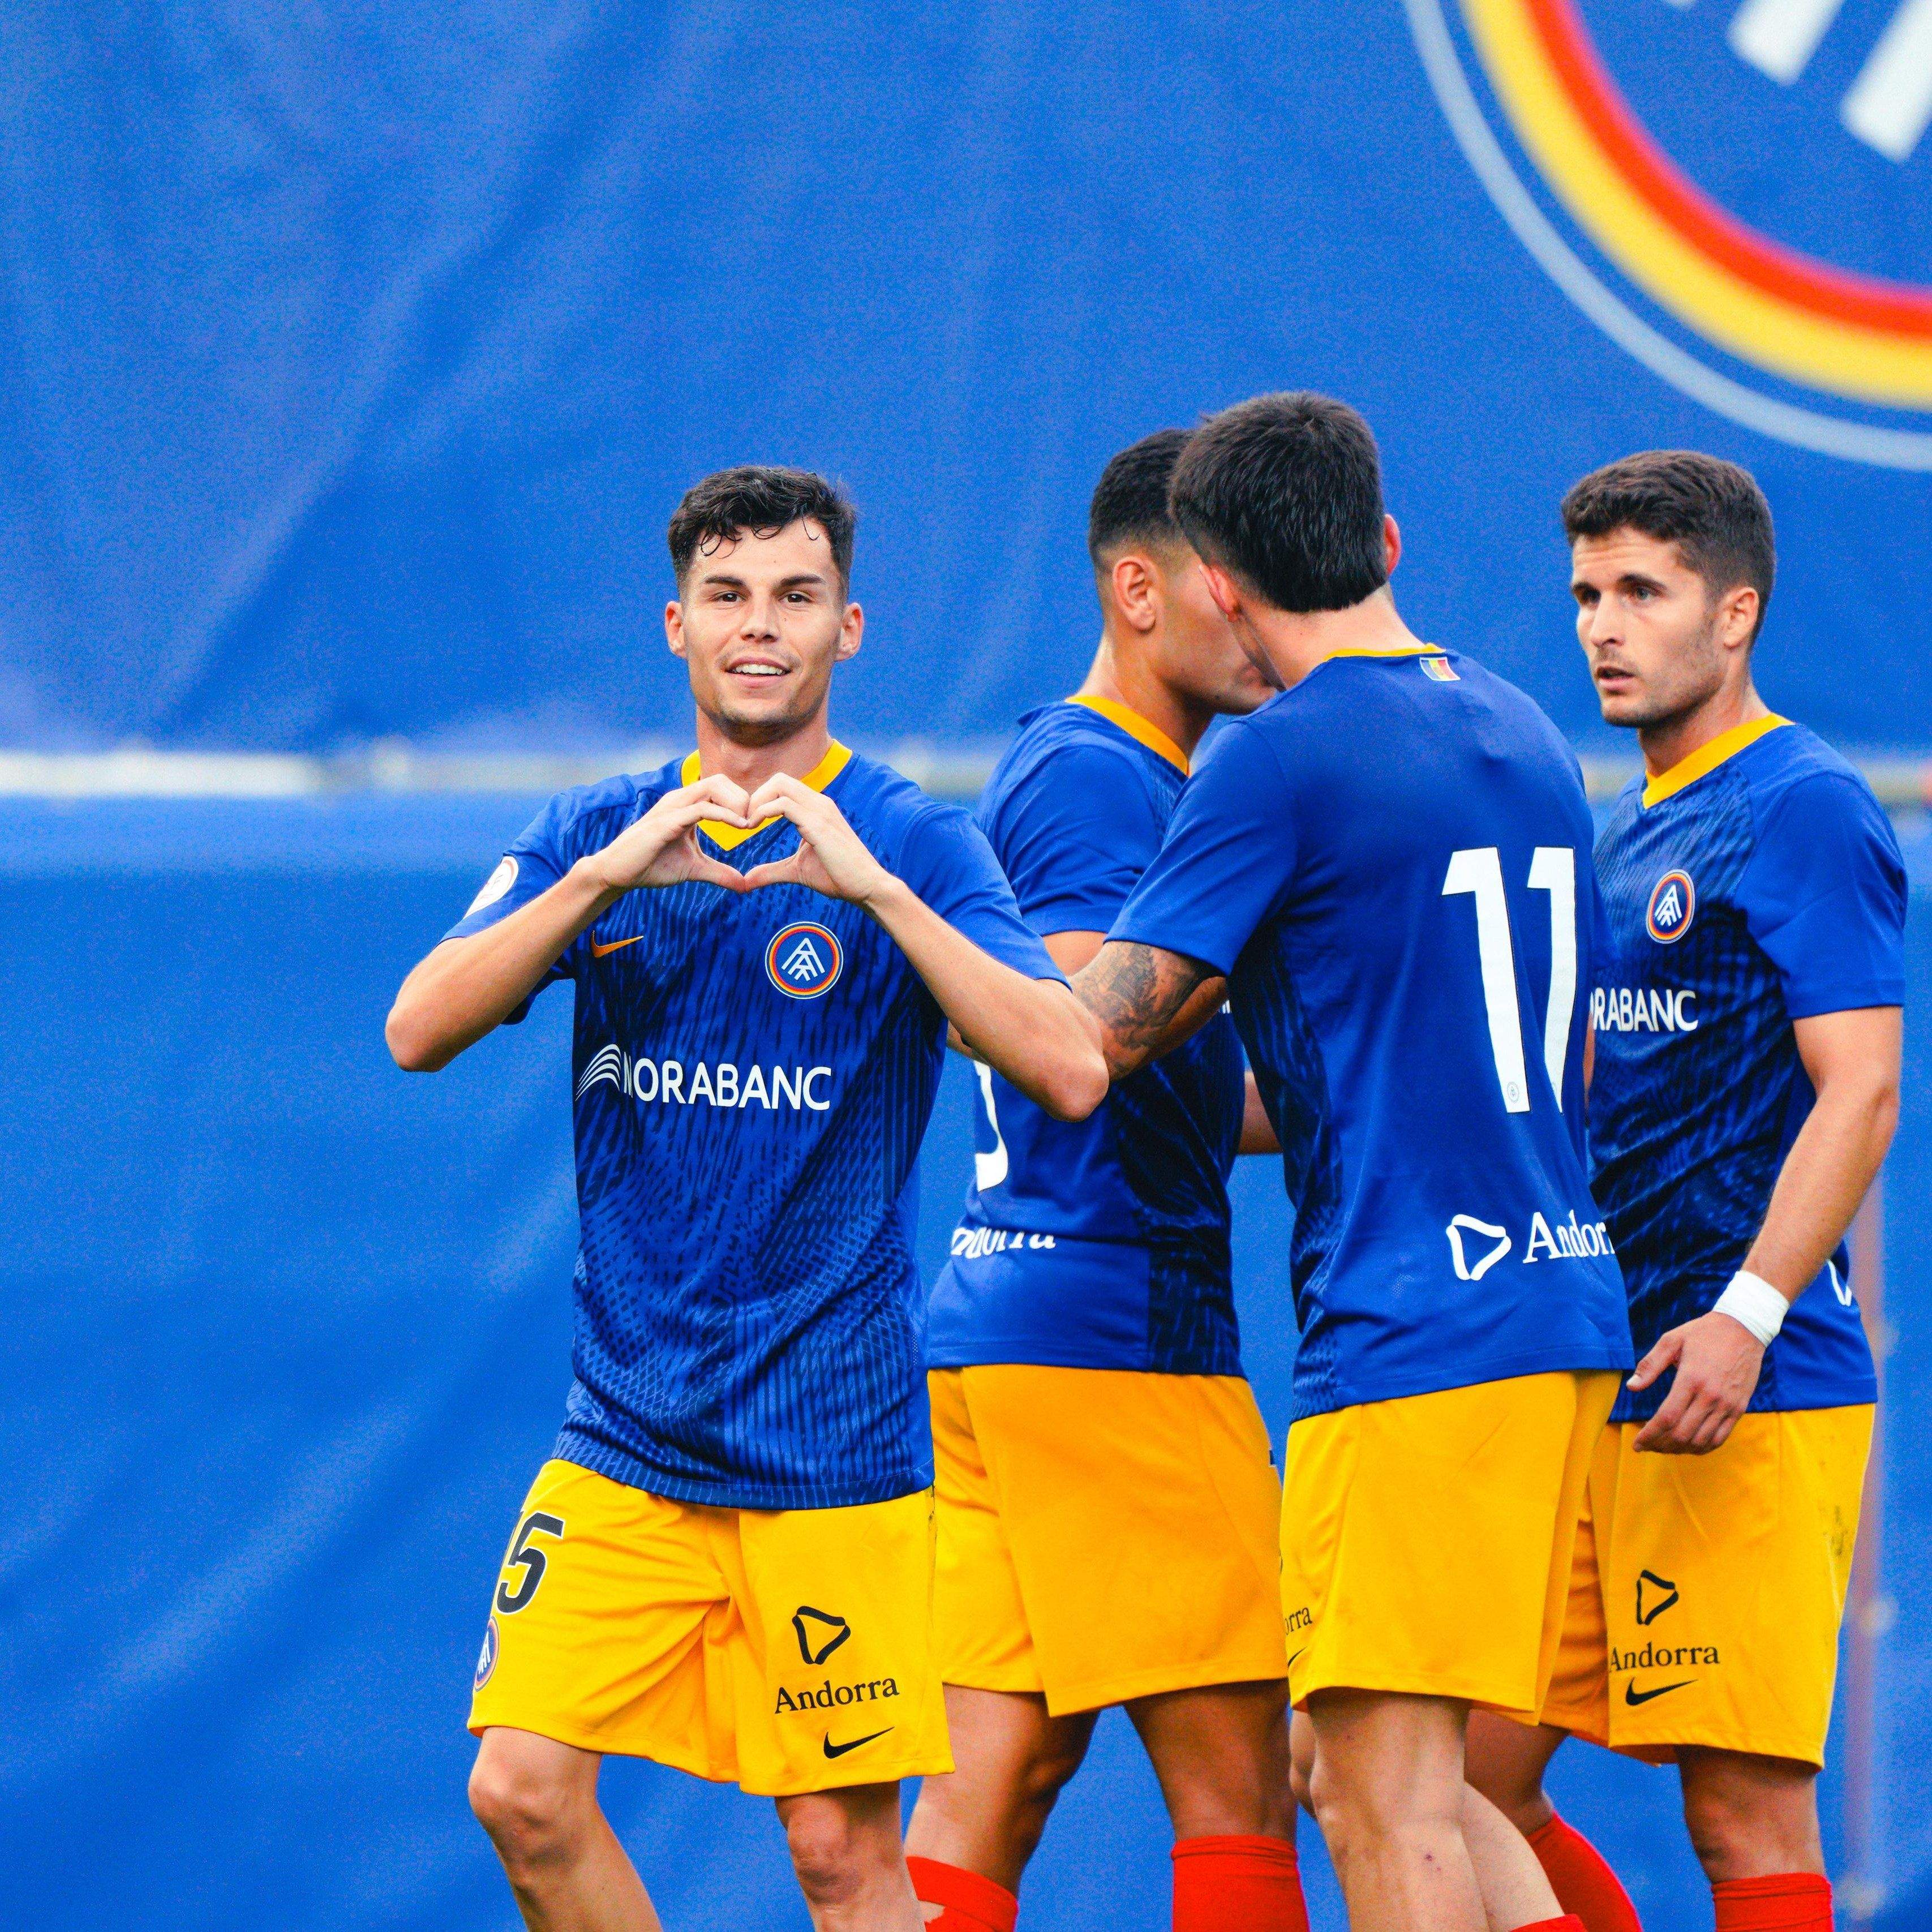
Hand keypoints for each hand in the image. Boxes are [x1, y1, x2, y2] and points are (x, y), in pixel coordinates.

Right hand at [587, 776, 752, 894]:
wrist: (619, 873)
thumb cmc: (652, 866)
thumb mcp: (694, 869)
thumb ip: (720, 873)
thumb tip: (745, 886)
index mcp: (686, 805)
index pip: (720, 787)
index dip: (741, 801)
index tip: (755, 822)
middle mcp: (679, 800)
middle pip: (719, 780)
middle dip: (742, 796)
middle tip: (754, 821)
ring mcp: (672, 808)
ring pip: (712, 787)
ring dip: (736, 802)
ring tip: (748, 823)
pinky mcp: (667, 821)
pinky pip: (702, 808)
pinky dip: (724, 814)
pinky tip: (739, 826)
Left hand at [737, 775, 894, 905]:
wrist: (867, 886)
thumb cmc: (838, 877)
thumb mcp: (796, 871)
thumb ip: (771, 871)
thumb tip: (746, 880)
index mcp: (816, 809)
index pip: (783, 787)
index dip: (761, 800)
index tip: (748, 823)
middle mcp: (819, 803)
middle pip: (779, 779)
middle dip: (756, 796)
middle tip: (744, 822)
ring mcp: (820, 810)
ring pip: (780, 785)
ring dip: (756, 802)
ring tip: (746, 824)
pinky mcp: (818, 824)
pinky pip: (783, 804)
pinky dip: (762, 811)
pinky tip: (753, 827)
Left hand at [1628, 1311, 1766, 1453]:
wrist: (1744, 1329)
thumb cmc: (1704, 1333)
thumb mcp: (1671, 1341)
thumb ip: (1650, 1365)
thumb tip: (1631, 1387)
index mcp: (1691, 1379)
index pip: (1666, 1418)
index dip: (1649, 1435)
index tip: (1637, 1443)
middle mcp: (1711, 1396)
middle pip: (1682, 1434)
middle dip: (1660, 1445)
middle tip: (1647, 1446)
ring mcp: (1728, 1405)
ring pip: (1701, 1441)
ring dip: (1679, 1450)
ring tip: (1664, 1447)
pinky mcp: (1739, 1409)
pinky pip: (1720, 1438)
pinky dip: (1702, 1447)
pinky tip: (1688, 1446)